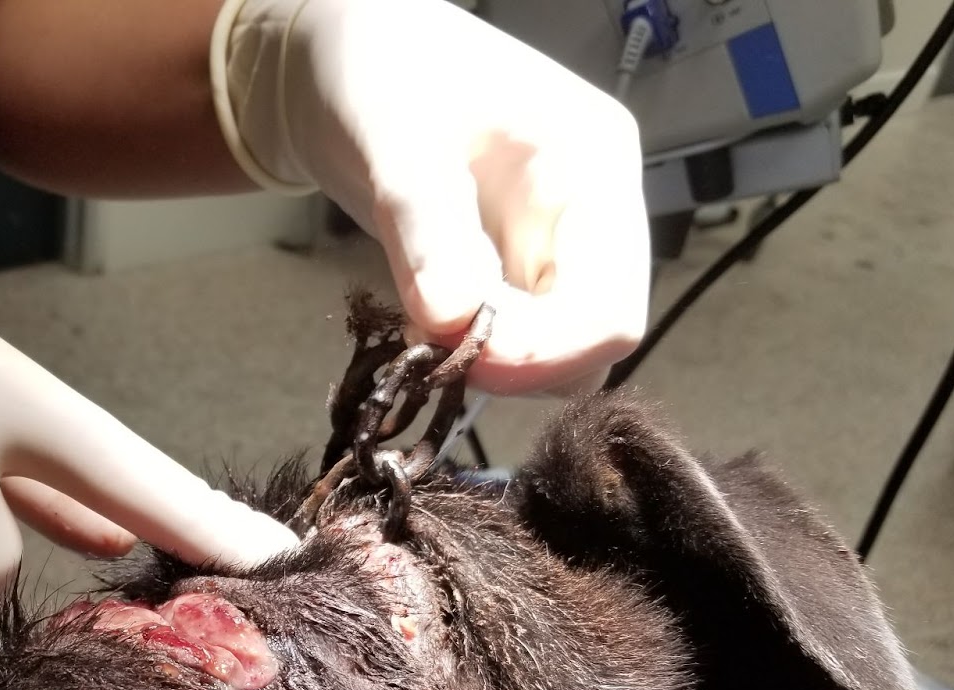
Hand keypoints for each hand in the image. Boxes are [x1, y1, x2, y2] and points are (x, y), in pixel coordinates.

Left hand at [214, 0, 650, 392]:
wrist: (343, 59)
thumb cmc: (378, 71)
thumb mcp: (397, 140)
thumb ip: (428, 230)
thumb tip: (453, 324)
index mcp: (593, 168)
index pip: (610, 308)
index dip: (545, 356)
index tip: (463, 366)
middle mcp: (587, 216)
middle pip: (588, 342)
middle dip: (516, 365)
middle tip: (429, 356)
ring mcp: (549, 246)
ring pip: (548, 351)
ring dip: (487, 363)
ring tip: (416, 333)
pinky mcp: (507, 271)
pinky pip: (506, 339)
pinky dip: (464, 349)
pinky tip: (418, 327)